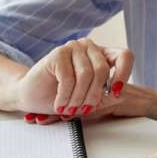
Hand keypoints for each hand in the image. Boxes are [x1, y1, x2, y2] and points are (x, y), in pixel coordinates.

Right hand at [14, 39, 132, 118]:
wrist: (32, 96)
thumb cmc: (62, 97)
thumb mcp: (90, 99)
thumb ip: (106, 96)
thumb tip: (121, 94)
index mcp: (102, 55)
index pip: (124, 56)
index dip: (124, 73)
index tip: (115, 92)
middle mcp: (89, 47)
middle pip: (102, 70)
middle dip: (93, 96)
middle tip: (82, 110)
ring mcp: (73, 47)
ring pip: (86, 75)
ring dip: (78, 98)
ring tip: (70, 109)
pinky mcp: (58, 53)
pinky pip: (68, 78)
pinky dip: (65, 96)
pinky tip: (60, 104)